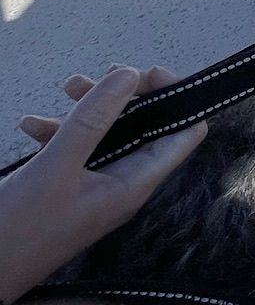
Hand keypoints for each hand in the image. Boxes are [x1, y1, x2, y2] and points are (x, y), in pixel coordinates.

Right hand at [1, 68, 206, 304]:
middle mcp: (123, 184)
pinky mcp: (69, 188)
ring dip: (87, 107)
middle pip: (145, 125)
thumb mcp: (55, 167)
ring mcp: (96, 186)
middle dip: (121, 95)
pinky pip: (76, 149)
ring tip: (64, 88)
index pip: (184, 134)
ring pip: (107, 132)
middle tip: (91, 79)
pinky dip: (58, 131)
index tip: (145, 72)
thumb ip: (93, 120)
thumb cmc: (18, 232)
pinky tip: (30, 125)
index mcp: (134, 183)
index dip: (176, 97)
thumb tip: (129, 74)